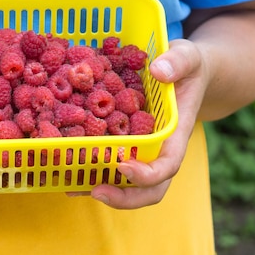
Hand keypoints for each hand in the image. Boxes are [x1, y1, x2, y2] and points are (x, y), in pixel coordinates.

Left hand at [78, 39, 207, 208]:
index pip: (169, 164)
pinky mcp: (128, 145)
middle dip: (125, 197)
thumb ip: (178, 62)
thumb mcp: (187, 57)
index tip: (123, 167)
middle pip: (151, 188)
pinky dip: (92, 173)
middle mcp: (161, 150)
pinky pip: (112, 167)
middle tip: (96, 192)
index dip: (148, 173)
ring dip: (104, 191)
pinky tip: (67, 174)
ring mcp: (145, 151)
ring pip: (129, 184)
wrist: (185, 73)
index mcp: (177, 133)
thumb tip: (158, 71)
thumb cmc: (187, 67)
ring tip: (72, 188)